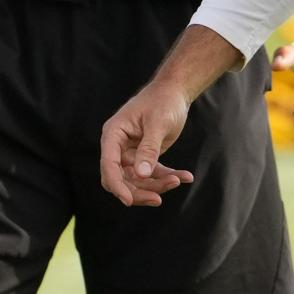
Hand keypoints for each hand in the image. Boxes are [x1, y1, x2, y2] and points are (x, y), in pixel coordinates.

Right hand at [100, 81, 194, 206]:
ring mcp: (131, 152)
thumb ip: (149, 149)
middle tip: (159, 198)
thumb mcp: (158, 123)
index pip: (108, 165)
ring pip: (138, 180)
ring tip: (179, 179)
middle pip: (121, 178)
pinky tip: (185, 177)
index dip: (117, 185)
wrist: (176, 92)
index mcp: (113, 134)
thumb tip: (141, 175)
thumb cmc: (164, 102)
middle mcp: (118, 146)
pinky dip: (167, 177)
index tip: (128, 201)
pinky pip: (153, 173)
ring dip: (157, 184)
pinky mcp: (145, 156)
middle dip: (139, 190)